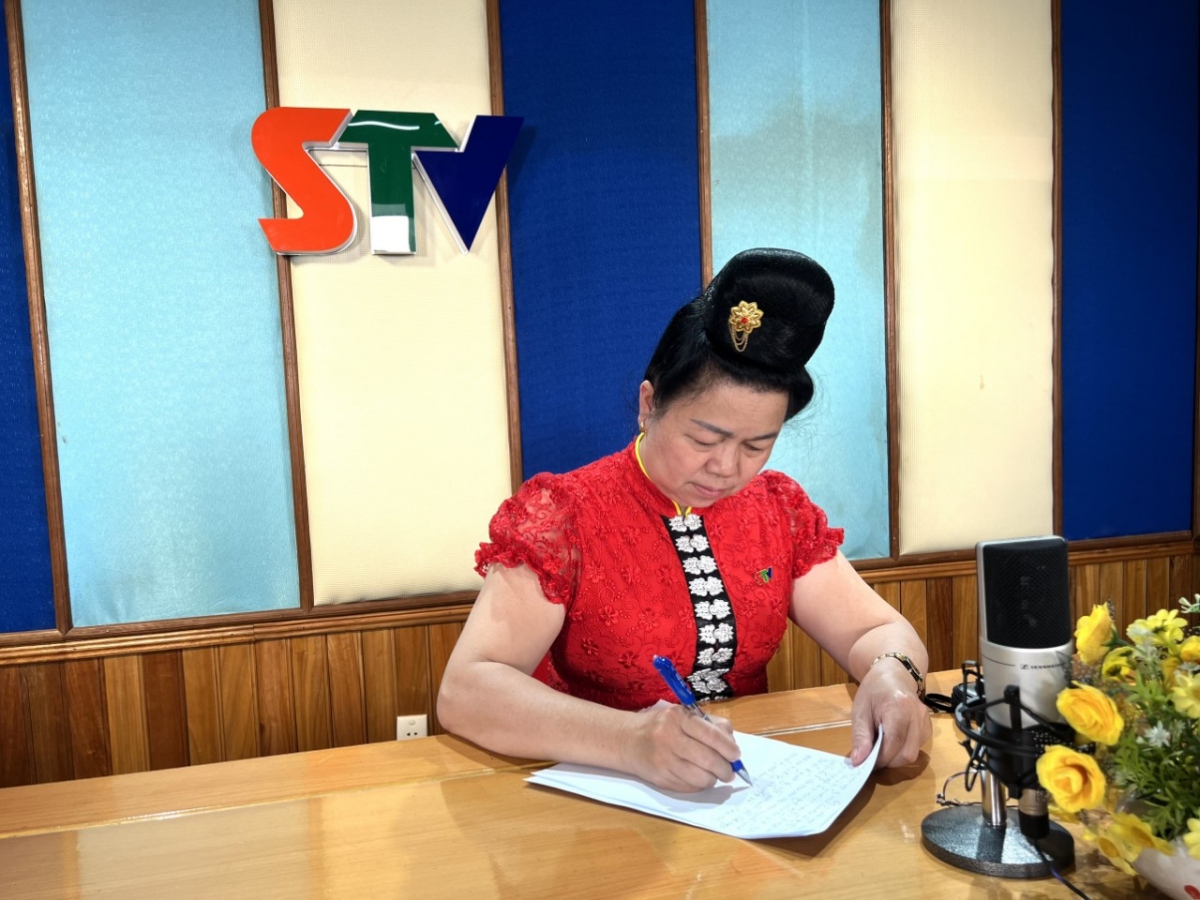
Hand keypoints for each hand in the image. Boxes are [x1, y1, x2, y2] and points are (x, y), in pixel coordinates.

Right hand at [620, 703, 741, 792]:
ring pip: (700, 778)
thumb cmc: (662, 726)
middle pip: (708, 759)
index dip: (728, 748)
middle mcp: (669, 737)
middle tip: (729, 771)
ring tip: (713, 774)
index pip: (710, 735)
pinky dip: (699, 785)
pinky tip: (696, 777)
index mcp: (678, 717)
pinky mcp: (660, 779)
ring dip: (713, 779)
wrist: (628, 740)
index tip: (736, 755)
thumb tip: (732, 745)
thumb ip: (710, 726)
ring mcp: (663, 760)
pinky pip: (689, 788)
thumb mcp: (683, 716)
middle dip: (725, 769)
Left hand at [849, 659, 930, 768]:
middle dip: (889, 761)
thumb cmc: (874, 690)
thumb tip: (858, 762)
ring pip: (914, 753)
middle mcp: (917, 714)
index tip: (865, 763)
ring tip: (881, 748)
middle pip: (907, 753)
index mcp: (899, 706)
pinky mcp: (929, 727)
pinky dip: (903, 751)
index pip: (893, 742)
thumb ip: (860, 736)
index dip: (880, 758)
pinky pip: (917, 747)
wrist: (894, 675)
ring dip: (895, 758)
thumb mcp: (860, 710)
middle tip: (873, 758)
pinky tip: (892, 742)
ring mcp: (926, 721)